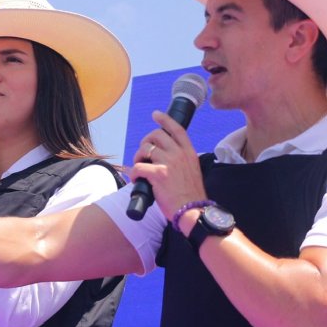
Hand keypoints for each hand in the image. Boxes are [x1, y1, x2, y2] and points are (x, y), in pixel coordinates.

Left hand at [129, 110, 207, 224]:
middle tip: (143, 154)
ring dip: (138, 157)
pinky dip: (133, 173)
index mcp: (189, 152)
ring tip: (140, 167)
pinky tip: (136, 180)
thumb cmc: (192, 196)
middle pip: (157, 135)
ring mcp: (168, 162)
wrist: (193, 211)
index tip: (156, 114)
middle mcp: (179, 154)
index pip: (177, 129)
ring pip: (145, 148)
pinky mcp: (158, 174)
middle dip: (146, 142)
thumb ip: (182, 161)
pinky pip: (138, 167)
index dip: (165, 120)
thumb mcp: (193, 171)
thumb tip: (166, 159)